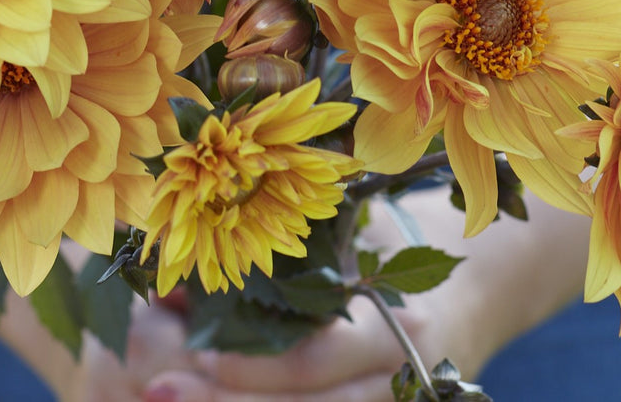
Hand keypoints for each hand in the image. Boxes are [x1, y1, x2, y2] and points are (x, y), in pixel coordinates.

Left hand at [134, 188, 590, 401]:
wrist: (465, 287)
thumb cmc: (385, 246)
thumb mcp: (340, 235)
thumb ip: (272, 255)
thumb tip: (177, 272)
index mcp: (392, 316)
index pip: (311, 357)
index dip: (246, 364)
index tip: (187, 355)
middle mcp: (398, 373)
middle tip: (155, 392)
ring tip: (169, 399)